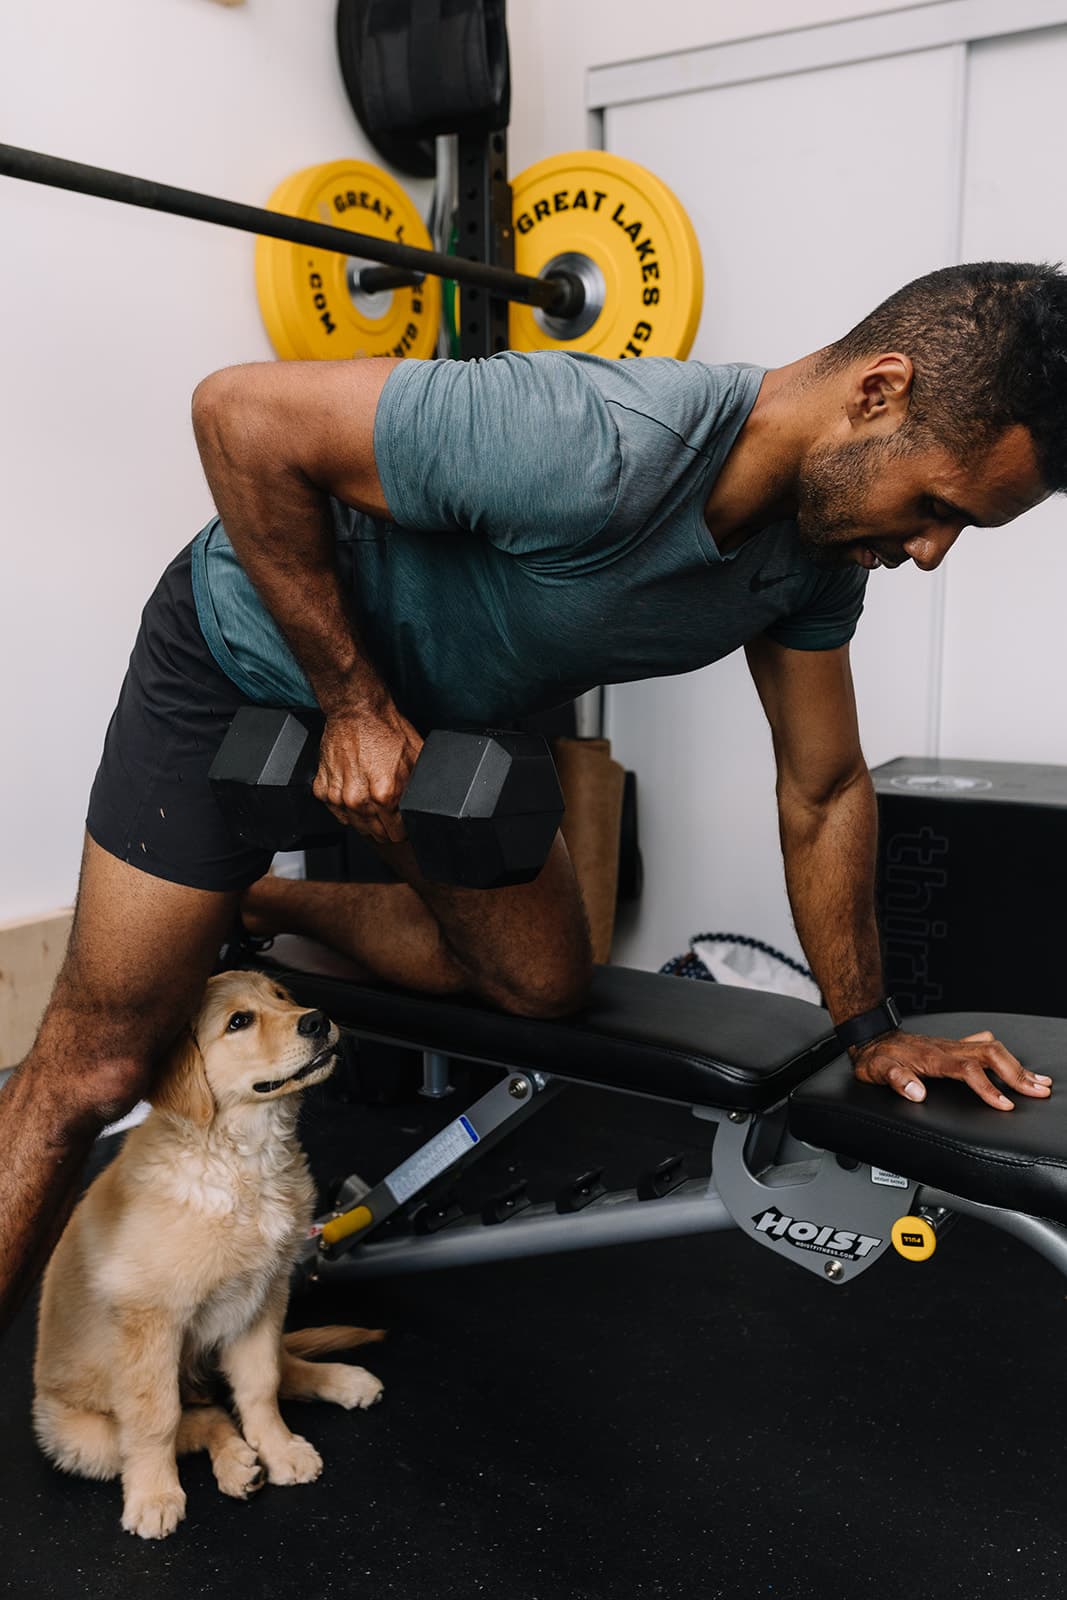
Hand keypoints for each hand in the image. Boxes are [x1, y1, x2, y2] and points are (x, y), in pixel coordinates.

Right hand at [313, 702, 422, 845]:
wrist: (356, 710)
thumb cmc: (385, 729)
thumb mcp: (416, 757)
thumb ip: (419, 785)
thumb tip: (426, 803)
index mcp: (384, 794)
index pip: (397, 832)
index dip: (404, 830)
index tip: (404, 826)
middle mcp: (358, 799)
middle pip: (376, 833)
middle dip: (386, 829)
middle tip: (391, 818)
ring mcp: (337, 796)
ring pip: (356, 825)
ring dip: (366, 820)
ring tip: (374, 806)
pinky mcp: (322, 790)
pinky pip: (337, 812)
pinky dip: (346, 808)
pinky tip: (355, 795)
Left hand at [852, 1029, 1052, 1110]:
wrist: (873, 1038)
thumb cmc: (877, 1057)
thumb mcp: (879, 1071)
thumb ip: (897, 1080)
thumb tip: (917, 1093)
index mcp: (934, 1058)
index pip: (969, 1071)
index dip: (988, 1088)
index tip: (1005, 1104)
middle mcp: (948, 1049)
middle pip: (991, 1055)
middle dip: (1017, 1074)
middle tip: (1038, 1091)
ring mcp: (953, 1046)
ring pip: (993, 1049)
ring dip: (1017, 1065)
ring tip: (1038, 1081)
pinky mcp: (953, 1046)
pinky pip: (984, 1046)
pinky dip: (1003, 1056)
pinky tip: (1013, 1063)